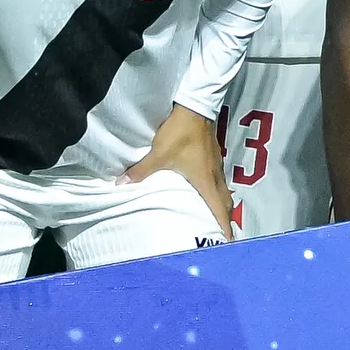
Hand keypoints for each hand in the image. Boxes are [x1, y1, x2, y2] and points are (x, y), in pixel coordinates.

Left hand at [127, 105, 238, 237]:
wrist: (195, 106)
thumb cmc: (180, 132)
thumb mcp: (159, 153)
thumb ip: (142, 171)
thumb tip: (122, 184)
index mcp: (205, 180)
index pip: (219, 209)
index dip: (224, 227)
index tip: (227, 243)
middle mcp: (215, 176)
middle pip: (225, 203)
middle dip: (224, 220)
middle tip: (220, 234)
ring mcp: (216, 166)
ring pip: (223, 192)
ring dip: (221, 206)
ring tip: (213, 217)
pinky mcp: (213, 157)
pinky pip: (219, 182)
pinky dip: (216, 193)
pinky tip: (205, 192)